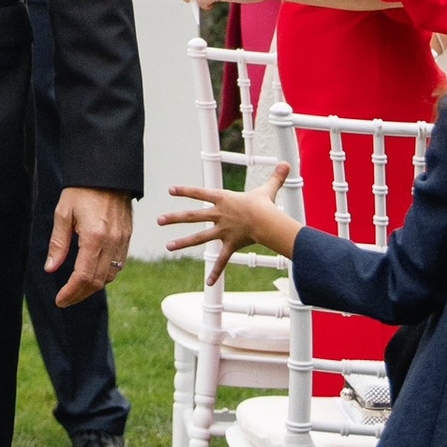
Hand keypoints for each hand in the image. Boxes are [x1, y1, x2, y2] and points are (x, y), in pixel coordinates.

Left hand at [42, 183, 131, 305]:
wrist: (108, 173)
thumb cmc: (82, 190)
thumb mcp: (63, 213)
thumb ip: (58, 243)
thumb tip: (50, 268)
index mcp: (94, 236)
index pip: (83, 276)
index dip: (71, 292)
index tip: (60, 299)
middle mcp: (112, 242)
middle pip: (97, 281)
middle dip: (80, 294)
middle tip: (65, 299)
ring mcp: (122, 241)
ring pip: (110, 276)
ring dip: (93, 286)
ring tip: (76, 288)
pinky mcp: (127, 238)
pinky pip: (118, 265)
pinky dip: (104, 275)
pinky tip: (92, 273)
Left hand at [160, 162, 295, 282]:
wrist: (267, 221)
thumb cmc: (266, 205)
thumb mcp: (268, 189)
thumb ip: (274, 177)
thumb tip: (287, 164)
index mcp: (223, 199)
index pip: (200, 193)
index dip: (185, 191)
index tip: (170, 190)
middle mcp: (219, 215)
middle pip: (192, 216)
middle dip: (174, 218)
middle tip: (158, 220)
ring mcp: (223, 231)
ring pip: (199, 238)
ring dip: (183, 242)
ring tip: (167, 246)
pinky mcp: (230, 244)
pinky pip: (221, 260)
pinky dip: (216, 271)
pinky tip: (208, 282)